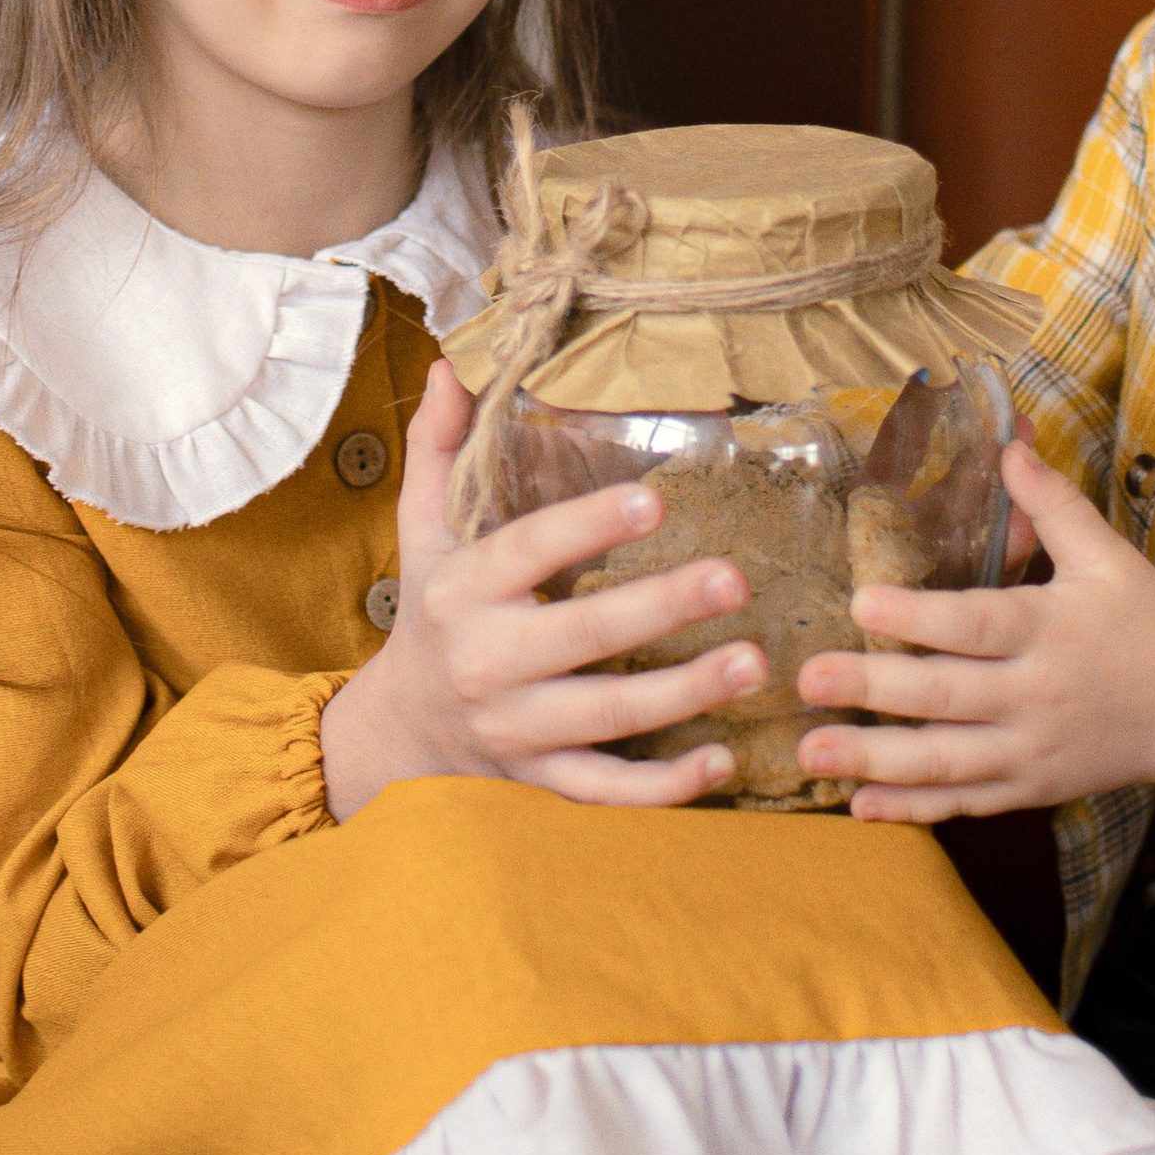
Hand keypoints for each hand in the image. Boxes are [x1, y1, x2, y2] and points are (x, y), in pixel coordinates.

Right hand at [320, 359, 765, 819]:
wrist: (401, 730)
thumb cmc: (433, 612)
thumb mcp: (425, 531)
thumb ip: (441, 450)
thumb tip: (455, 365)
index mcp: (462, 592)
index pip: (527, 552)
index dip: (588, 527)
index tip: (656, 500)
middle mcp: (486, 663)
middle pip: (580, 637)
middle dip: (661, 609)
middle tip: (736, 579)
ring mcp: (516, 729)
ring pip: (606, 717)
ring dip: (684, 695)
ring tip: (754, 661)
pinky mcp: (541, 781)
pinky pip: (607, 790)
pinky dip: (664, 787)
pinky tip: (725, 759)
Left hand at [792, 438, 1154, 820]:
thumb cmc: (1147, 623)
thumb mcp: (1108, 555)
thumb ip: (1053, 504)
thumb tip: (1008, 444)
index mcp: (1052, 630)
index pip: (977, 625)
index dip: (919, 617)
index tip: (861, 604)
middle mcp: (1037, 696)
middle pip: (946, 696)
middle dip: (872, 690)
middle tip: (808, 680)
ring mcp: (1032, 751)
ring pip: (946, 761)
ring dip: (875, 760)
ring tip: (810, 754)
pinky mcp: (1031, 789)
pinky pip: (966, 803)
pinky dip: (914, 809)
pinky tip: (860, 807)